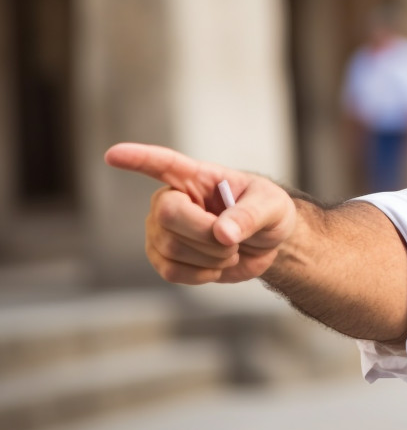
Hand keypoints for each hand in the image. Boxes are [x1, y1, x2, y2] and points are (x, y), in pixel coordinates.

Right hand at [104, 143, 298, 284]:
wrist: (265, 243)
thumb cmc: (267, 212)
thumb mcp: (272, 206)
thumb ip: (250, 216)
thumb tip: (223, 233)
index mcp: (197, 177)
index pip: (163, 164)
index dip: (138, 159)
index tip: (112, 154)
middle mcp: (172, 199)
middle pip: (168, 215)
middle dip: (205, 234)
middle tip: (233, 241)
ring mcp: (163, 229)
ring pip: (169, 247)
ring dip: (209, 257)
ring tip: (229, 251)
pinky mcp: (164, 257)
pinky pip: (170, 271)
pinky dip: (200, 274)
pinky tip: (215, 266)